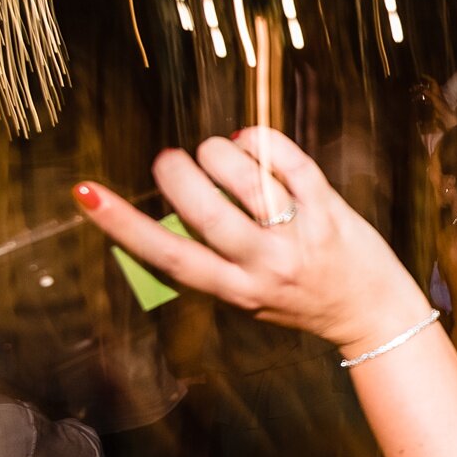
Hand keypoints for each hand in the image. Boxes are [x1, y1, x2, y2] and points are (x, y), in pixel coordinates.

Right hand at [72, 129, 429, 358]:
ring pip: (242, 177)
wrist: (371, 315)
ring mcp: (298, 237)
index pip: (166, 256)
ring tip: (216, 153)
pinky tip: (251, 141)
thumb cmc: (300, 299)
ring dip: (218, 152)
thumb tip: (164, 212)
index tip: (86, 193)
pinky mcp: (329, 210)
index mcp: (232, 290)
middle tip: (173, 161)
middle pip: (201, 208)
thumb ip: (211, 262)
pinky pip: (288, 161)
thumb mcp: (247, 297)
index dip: (121, 224)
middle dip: (178, 172)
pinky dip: (262, 141)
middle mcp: (263, 266)